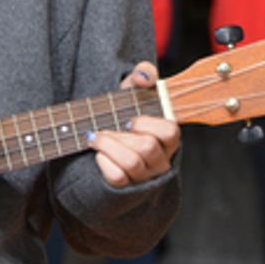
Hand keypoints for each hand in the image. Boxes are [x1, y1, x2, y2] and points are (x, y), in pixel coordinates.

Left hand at [86, 61, 180, 187]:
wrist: (103, 136)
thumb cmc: (124, 113)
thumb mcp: (133, 91)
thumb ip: (144, 75)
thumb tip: (144, 75)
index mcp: (167, 137)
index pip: (170, 133)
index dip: (148, 124)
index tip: (129, 119)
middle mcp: (160, 159)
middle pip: (147, 147)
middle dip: (119, 134)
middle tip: (102, 128)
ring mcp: (144, 176)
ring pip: (132, 163)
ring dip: (107, 145)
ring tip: (94, 137)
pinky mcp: (127, 187)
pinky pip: (117, 177)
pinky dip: (104, 163)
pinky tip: (98, 154)